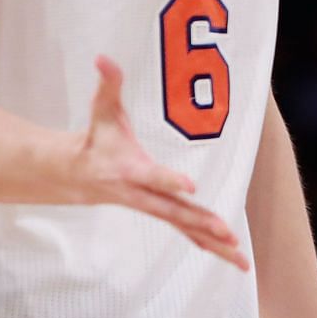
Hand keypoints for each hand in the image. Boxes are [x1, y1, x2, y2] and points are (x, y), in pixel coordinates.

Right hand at [72, 56, 248, 270]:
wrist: (76, 176)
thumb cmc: (96, 139)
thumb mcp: (101, 110)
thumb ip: (108, 84)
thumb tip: (104, 57)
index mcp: (130, 170)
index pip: (152, 177)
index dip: (168, 181)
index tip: (190, 187)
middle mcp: (143, 194)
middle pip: (174, 212)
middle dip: (201, 223)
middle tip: (227, 233)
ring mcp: (153, 208)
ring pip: (185, 229)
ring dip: (213, 244)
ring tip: (240, 259)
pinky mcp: (162, 213)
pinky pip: (187, 232)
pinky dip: (209, 245)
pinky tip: (231, 257)